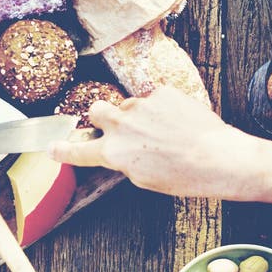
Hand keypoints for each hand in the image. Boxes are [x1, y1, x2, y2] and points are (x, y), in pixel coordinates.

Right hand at [49, 87, 263, 198]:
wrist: (220, 157)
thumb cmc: (186, 177)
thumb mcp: (146, 180)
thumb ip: (123, 162)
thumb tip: (118, 152)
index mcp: (114, 153)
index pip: (78, 151)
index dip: (62, 150)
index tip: (51, 147)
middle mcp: (121, 125)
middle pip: (96, 111)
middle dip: (102, 117)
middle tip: (119, 127)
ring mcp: (139, 105)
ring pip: (128, 105)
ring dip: (138, 115)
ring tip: (164, 131)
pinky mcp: (159, 91)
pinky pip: (153, 98)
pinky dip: (162, 108)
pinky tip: (179, 122)